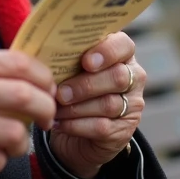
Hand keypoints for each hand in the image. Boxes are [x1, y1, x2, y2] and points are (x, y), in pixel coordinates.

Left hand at [48, 32, 145, 178]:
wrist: (77, 133)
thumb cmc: (72, 89)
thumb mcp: (71, 70)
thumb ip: (68, 59)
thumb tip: (46, 55)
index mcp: (121, 54)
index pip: (123, 45)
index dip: (107, 52)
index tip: (86, 61)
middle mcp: (133, 78)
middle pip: (117, 77)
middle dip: (85, 85)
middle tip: (61, 92)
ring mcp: (131, 106)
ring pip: (109, 104)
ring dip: (77, 107)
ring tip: (55, 108)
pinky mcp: (123, 131)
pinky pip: (101, 127)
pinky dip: (76, 125)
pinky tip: (59, 123)